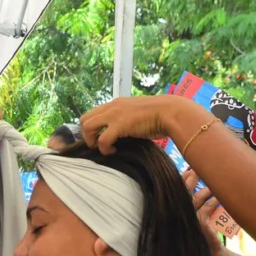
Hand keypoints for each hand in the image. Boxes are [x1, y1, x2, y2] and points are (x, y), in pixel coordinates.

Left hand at [80, 94, 208, 154]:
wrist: (171, 113)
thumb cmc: (159, 117)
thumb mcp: (137, 115)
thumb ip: (125, 121)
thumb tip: (120, 134)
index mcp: (115, 104)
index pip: (92, 113)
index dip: (92, 128)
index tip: (100, 139)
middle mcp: (112, 106)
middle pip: (84, 119)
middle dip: (87, 135)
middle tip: (98, 145)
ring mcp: (114, 115)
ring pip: (87, 127)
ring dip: (92, 140)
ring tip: (104, 148)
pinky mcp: (120, 125)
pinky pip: (102, 140)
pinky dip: (104, 149)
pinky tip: (113, 151)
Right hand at [184, 169, 223, 255]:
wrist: (212, 252)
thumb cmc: (204, 234)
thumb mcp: (197, 217)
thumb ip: (194, 202)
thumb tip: (196, 181)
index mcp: (178, 212)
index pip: (177, 192)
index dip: (182, 179)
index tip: (189, 169)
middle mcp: (180, 215)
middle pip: (184, 193)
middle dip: (191, 179)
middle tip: (198, 168)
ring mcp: (189, 220)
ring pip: (196, 199)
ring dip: (205, 190)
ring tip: (213, 185)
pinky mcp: (200, 224)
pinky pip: (207, 208)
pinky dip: (213, 201)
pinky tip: (217, 198)